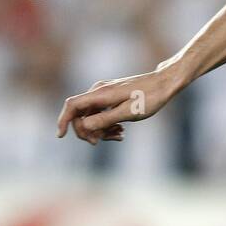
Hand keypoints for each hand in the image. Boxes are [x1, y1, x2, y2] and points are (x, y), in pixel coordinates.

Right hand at [56, 65, 180, 145]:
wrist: (165, 83)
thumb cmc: (150, 98)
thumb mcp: (128, 113)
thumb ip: (105, 120)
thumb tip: (83, 127)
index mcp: (100, 94)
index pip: (72, 105)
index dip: (63, 120)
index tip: (60, 136)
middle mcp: (99, 91)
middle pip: (80, 114)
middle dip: (87, 131)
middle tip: (101, 142)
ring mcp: (104, 94)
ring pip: (92, 116)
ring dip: (100, 130)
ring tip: (119, 136)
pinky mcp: (111, 97)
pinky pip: (101, 113)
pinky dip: (107, 124)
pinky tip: (121, 131)